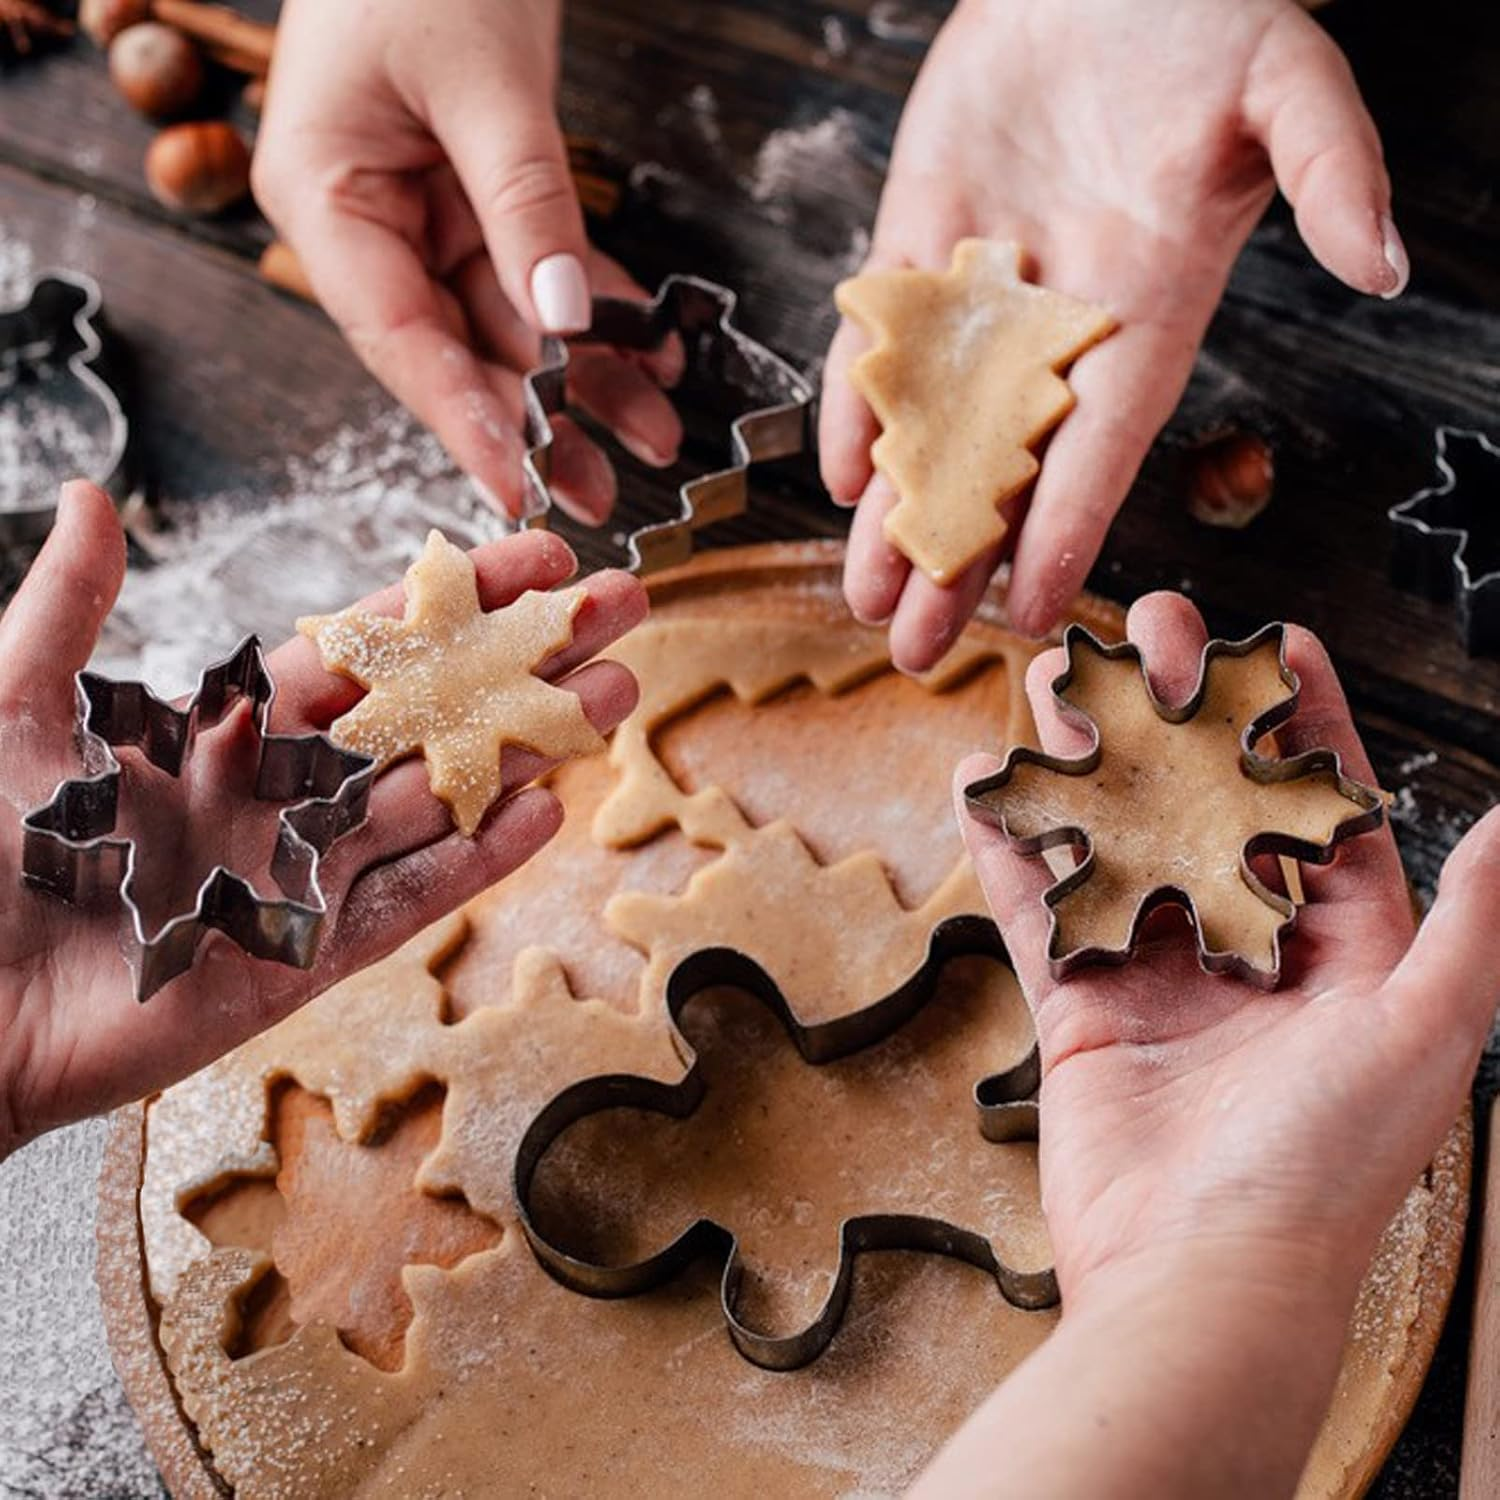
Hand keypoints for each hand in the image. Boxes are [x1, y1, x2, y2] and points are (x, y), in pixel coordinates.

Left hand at [0, 483, 645, 1157]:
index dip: (456, 600)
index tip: (535, 562)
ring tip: (617, 690)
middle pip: (435, 711)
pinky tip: (546, 806)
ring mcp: (307, 870)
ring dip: (530, 743)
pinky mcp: (309, 951)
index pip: (371, 646)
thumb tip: (96, 494)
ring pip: (444, 795)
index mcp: (229, 725)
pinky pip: (412, 895)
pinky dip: (478, 854)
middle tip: (621, 608)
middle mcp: (287, 791)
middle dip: (528, 656)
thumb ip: (70, 607)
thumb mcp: (13, 704)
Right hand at [253, 0, 682, 524]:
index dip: (469, 422)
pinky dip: (592, 306)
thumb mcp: (485, 84)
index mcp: (326, 198)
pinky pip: (536, 269)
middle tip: (609, 491)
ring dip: (586, 377)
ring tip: (658, 434)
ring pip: (509, 321)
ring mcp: (419, 210)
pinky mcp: (471, 194)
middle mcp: (365, 219)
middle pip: (459, 348)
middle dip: (544, 420)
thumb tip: (566, 325)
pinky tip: (649, 350)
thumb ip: (526, 207)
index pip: (402, 340)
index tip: (525, 489)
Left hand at [823, 0, 1404, 668]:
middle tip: (914, 650)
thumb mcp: (1286, 84)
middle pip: (1002, 467)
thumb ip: (1330, 171)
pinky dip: (856, 406)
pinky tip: (839, 478)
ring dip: (893, 514)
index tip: (1033, 613)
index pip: (1103, 451)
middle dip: (957, 560)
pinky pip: (878, 342)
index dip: (1066, 534)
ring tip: (863, 600)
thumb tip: (1382, 262)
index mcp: (1148, 315)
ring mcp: (981, 293)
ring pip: (928, 426)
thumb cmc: (1211, 23)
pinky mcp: (917, 242)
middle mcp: (1059, 328)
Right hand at [922, 592, 1499, 1496]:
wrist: (1201, 1276)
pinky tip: (981, 784)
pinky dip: (1009, 845)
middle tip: (1147, 625)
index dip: (1303, 717)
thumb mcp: (1424, 1029)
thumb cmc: (1327, 1163)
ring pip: (1115, 834)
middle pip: (1204, 799)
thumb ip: (1470, 920)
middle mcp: (1246, 947)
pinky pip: (1037, 906)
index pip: (1322, 804)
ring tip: (1055, 679)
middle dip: (1178, 708)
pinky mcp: (1079, 1003)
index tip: (1281, 636)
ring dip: (1087, 756)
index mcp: (1341, 947)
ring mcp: (1156, 970)